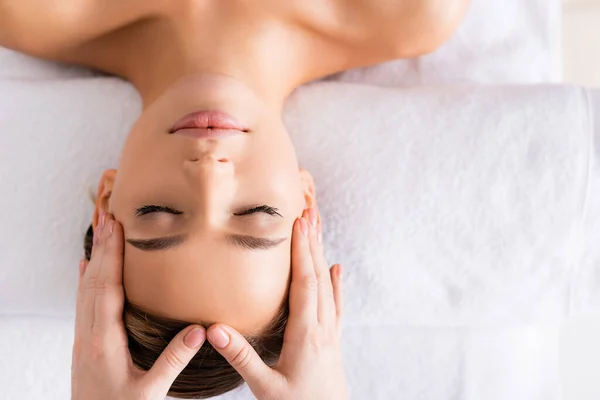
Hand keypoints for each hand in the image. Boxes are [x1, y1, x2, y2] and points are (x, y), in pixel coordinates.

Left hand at [71, 212, 205, 399]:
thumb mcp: (150, 392)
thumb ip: (173, 361)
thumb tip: (199, 331)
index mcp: (104, 342)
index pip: (107, 289)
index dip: (111, 257)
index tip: (116, 228)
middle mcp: (89, 335)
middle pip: (92, 281)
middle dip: (101, 247)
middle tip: (107, 216)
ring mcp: (83, 338)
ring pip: (85, 289)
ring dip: (93, 258)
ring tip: (100, 232)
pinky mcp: (84, 343)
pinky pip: (83, 302)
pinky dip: (86, 279)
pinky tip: (87, 267)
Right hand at [205, 208, 346, 399]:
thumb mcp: (264, 387)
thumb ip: (242, 357)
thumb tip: (215, 331)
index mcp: (306, 335)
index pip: (304, 285)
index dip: (301, 253)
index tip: (297, 224)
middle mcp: (322, 328)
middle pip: (319, 277)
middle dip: (312, 244)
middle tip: (308, 213)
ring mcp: (330, 333)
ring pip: (328, 287)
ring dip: (322, 256)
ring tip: (317, 229)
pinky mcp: (332, 340)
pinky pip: (336, 305)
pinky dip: (337, 284)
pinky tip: (336, 268)